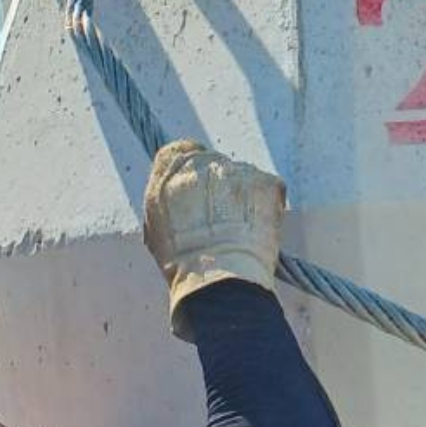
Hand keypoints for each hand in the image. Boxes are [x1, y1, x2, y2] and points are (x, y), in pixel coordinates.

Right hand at [140, 141, 285, 337]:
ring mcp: (235, 169)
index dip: (192, 173)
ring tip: (240, 231)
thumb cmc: (182, 261)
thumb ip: (167, 199)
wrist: (216, 274)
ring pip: (242, 176)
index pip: (181, 152)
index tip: (199, 191)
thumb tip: (177, 196)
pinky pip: (268, 187)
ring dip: (244, 197)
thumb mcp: (157, 225)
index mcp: (169, 169)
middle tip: (221, 219)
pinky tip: (258, 231)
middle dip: (219, 187)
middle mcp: (202, 161)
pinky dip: (268, 206)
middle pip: (213, 163)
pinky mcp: (264, 180)